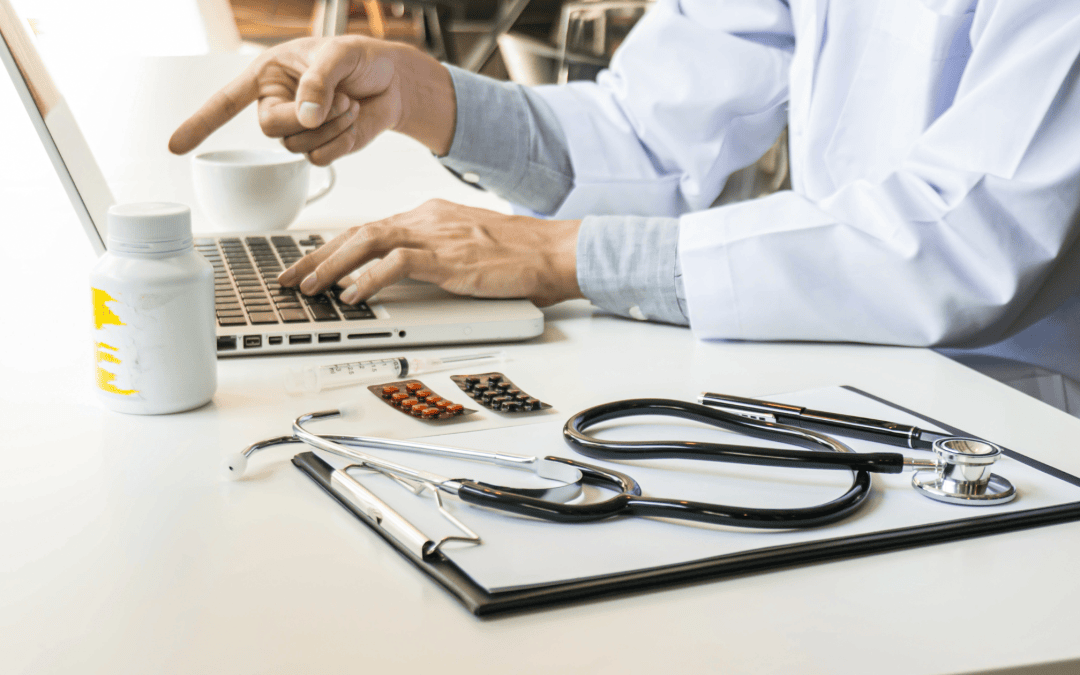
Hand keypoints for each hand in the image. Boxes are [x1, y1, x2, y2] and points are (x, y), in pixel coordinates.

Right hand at [168, 36, 455, 161]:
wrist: (394, 81)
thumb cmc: (361, 59)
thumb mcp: (339, 56)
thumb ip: (318, 82)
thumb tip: (305, 116)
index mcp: (269, 76)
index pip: (226, 101)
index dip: (200, 123)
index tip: (175, 146)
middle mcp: (278, 105)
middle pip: (271, 128)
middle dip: (307, 116)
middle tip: (339, 98)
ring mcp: (299, 130)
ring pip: (298, 146)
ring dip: (331, 125)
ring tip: (350, 102)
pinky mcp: (322, 148)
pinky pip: (320, 159)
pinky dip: (341, 141)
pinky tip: (353, 120)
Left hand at [277, 199, 582, 306]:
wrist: (552, 252)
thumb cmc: (518, 255)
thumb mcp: (466, 248)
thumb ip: (432, 254)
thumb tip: (402, 274)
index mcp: (429, 215)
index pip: (369, 228)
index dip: (333, 248)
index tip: (309, 265)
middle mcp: (426, 219)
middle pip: (357, 232)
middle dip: (317, 256)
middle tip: (290, 278)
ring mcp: (436, 236)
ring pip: (368, 242)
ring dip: (332, 266)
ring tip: (310, 288)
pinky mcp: (448, 257)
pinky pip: (396, 264)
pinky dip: (369, 278)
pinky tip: (352, 295)